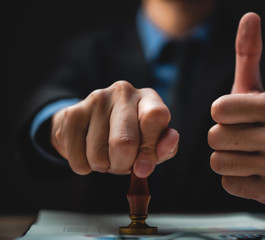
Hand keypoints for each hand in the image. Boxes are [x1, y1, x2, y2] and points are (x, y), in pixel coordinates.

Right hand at [51, 81, 178, 177]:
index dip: (150, 149)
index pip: (155, 116)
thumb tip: (162, 149)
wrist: (93, 125)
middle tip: (123, 164)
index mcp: (148, 98)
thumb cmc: (132, 136)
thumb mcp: (153, 143)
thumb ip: (164, 148)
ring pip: (99, 155)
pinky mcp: (72, 112)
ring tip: (106, 155)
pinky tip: (88, 153)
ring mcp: (96, 99)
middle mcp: (123, 92)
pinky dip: (84, 167)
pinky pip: (78, 158)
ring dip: (104, 167)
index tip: (144, 169)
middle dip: (123, 165)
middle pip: (124, 142)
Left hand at [208, 13, 264, 203]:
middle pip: (215, 138)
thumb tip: (249, 16)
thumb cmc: (263, 120)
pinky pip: (228, 185)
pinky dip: (234, 180)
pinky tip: (252, 172)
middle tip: (241, 138)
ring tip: (246, 155)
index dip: (220, 114)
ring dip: (225, 159)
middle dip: (220, 138)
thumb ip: (248, 53)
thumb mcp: (255, 87)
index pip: (218, 109)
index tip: (234, 115)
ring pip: (218, 163)